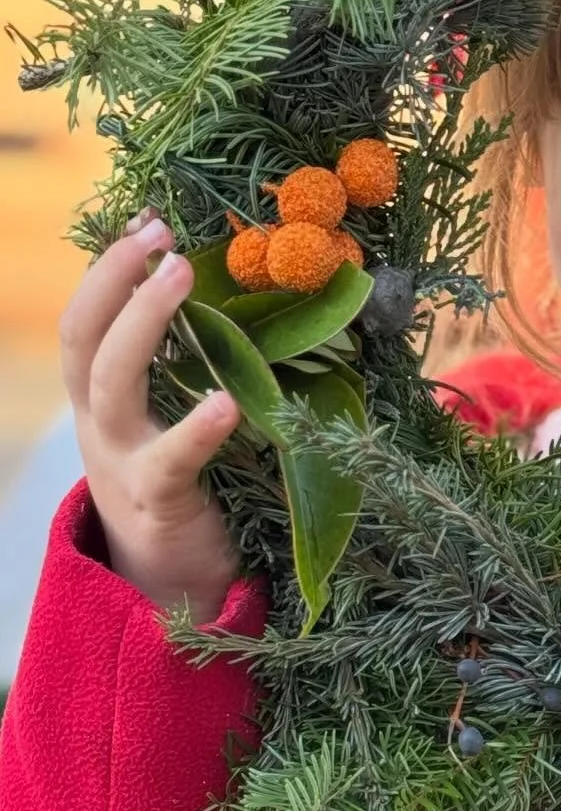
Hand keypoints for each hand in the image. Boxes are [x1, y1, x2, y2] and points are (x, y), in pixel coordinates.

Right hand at [60, 213, 242, 623]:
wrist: (172, 590)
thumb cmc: (184, 490)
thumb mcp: (167, 421)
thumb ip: (182, 368)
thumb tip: (222, 294)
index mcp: (99, 401)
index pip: (85, 322)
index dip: (108, 269)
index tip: (146, 220)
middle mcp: (99, 427)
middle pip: (82, 341)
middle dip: (115, 280)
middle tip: (160, 236)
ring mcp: (122, 465)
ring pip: (111, 386)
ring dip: (143, 325)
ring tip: (181, 279)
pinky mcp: (160, 504)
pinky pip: (171, 461)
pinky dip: (197, 429)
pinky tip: (228, 402)